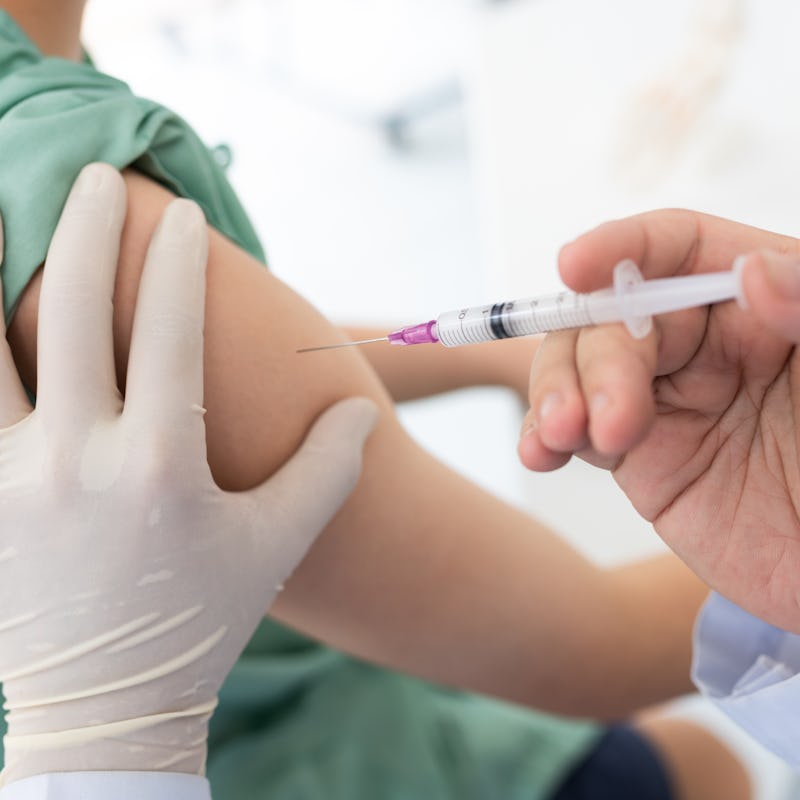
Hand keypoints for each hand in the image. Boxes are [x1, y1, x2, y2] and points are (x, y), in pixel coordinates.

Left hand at [0, 164, 376, 782]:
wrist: (105, 706)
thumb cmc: (202, 618)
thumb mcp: (277, 545)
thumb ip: (328, 470)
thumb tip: (357, 407)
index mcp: (163, 467)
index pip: (171, 336)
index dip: (179, 267)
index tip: (182, 218)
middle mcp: (79, 463)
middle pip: (77, 318)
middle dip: (91, 234)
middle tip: (99, 179)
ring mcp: (11, 481)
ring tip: (2, 211)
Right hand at [519, 209, 799, 631]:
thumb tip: (751, 273)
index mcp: (762, 302)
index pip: (678, 250)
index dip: (622, 248)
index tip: (577, 266)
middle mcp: (705, 342)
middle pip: (613, 314)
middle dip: (596, 358)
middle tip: (613, 419)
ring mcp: (664, 398)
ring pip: (579, 367)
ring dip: (556, 393)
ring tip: (561, 436)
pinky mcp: (636, 455)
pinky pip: (574, 430)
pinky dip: (542, 435)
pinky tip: (540, 451)